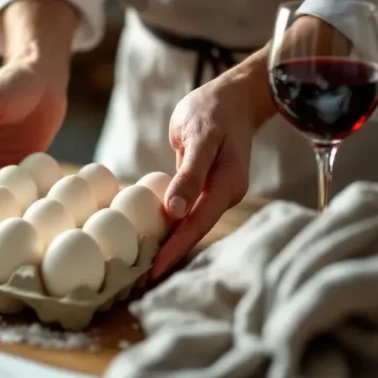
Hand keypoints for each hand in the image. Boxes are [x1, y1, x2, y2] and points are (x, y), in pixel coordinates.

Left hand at [148, 15, 348, 279]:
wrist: (234, 96)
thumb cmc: (213, 111)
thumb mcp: (199, 136)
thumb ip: (189, 174)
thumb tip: (175, 212)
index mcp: (226, 185)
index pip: (195, 225)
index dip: (174, 249)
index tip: (152, 271)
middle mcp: (226, 194)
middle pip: (195, 231)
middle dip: (171, 255)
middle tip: (143, 280)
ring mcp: (220, 192)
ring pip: (194, 224)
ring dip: (172, 244)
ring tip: (146, 267)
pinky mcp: (211, 187)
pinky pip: (192, 212)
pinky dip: (176, 227)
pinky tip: (158, 238)